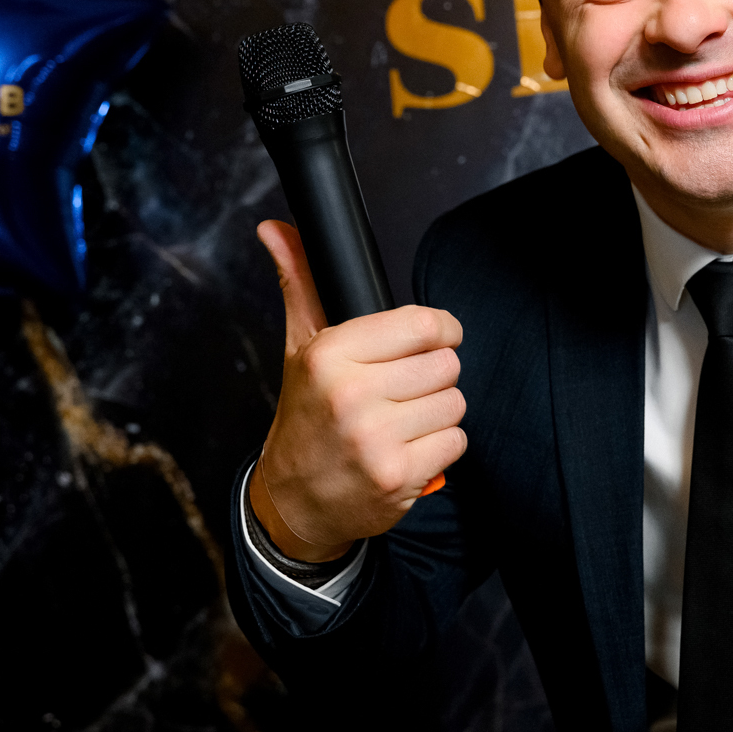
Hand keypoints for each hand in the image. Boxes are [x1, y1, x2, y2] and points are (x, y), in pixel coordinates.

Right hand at [249, 220, 467, 560]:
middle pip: (446, 364)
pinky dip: (440, 447)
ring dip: (437, 414)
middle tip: (403, 392)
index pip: (424, 324)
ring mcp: (375, 439)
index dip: (439, 331)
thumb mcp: (300, 347)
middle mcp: (351, 394)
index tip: (432, 341)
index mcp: (331, 354)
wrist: (293, 502)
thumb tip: (275, 229)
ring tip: (402, 422)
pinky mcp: (398, 476)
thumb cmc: (306, 417)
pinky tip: (407, 449)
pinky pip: (456, 442)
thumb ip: (300, 283)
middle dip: (433, 377)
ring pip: (455, 403)